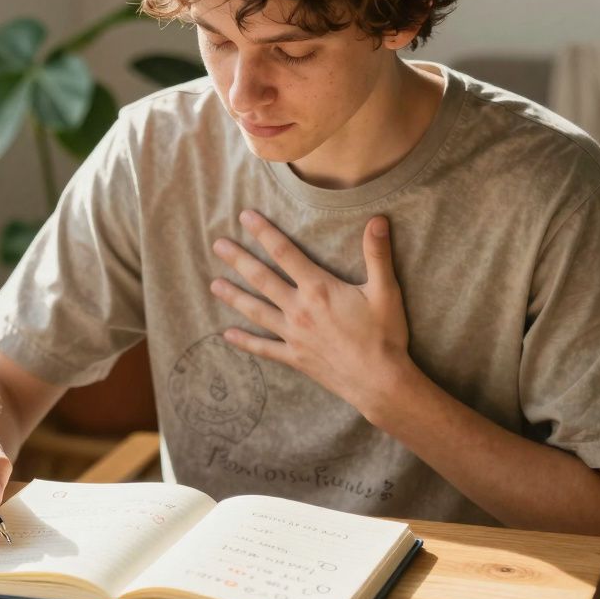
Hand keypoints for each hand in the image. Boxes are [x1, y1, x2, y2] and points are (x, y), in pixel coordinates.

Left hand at [210, 210, 413, 418]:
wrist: (380, 382)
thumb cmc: (384, 335)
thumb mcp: (385, 291)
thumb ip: (377, 254)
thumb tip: (378, 219)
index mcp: (319, 288)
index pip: (284, 252)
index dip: (264, 232)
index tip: (245, 217)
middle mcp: (299, 309)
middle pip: (261, 279)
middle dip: (238, 259)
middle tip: (217, 245)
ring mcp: (293, 335)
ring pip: (256, 310)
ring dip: (234, 296)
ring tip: (214, 285)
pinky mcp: (294, 357)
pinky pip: (264, 348)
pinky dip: (245, 341)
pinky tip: (227, 335)